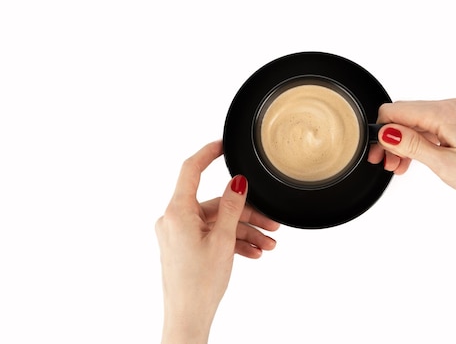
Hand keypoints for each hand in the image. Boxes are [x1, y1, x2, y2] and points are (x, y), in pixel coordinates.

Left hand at [155, 141, 278, 343]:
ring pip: (219, 222)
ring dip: (245, 231)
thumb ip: (231, 206)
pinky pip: (213, 235)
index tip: (223, 144)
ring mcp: (180, 234)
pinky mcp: (186, 247)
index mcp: (177, 212)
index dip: (208, 153)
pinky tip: (255, 253)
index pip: (190, 170)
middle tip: (272, 222)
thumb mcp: (222, 240)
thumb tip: (237, 182)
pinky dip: (233, 242)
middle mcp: (175, 220)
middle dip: (247, 213)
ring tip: (269, 244)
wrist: (187, 318)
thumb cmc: (199, 284)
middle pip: (216, 203)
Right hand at [368, 99, 455, 208]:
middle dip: (390, 139)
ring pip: (415, 123)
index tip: (377, 154)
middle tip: (384, 164)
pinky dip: (418, 143)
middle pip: (404, 115)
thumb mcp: (443, 164)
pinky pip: (429, 128)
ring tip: (398, 168)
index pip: (395, 110)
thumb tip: (385, 131)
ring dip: (402, 143)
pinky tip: (413, 162)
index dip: (380, 132)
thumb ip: (411, 145)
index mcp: (444, 112)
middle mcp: (450, 107)